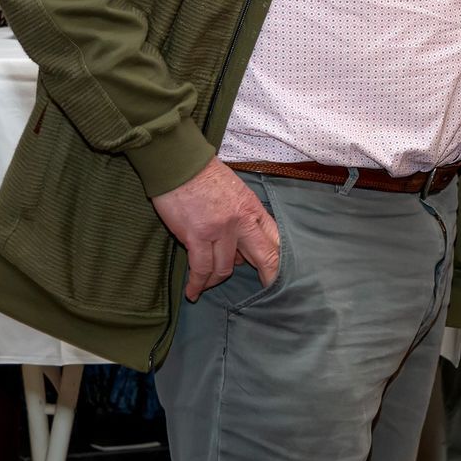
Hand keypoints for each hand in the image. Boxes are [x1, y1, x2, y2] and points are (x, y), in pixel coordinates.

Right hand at [150, 157, 280, 301]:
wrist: (180, 164)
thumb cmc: (206, 176)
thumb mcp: (237, 192)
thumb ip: (242, 219)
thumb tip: (240, 252)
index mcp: (253, 209)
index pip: (275, 239)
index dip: (279, 261)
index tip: (281, 276)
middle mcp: (241, 221)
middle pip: (264, 257)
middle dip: (268, 278)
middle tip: (268, 296)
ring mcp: (220, 230)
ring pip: (226, 268)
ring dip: (216, 281)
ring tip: (206, 287)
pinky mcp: (196, 236)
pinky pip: (201, 268)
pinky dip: (197, 283)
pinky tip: (193, 292)